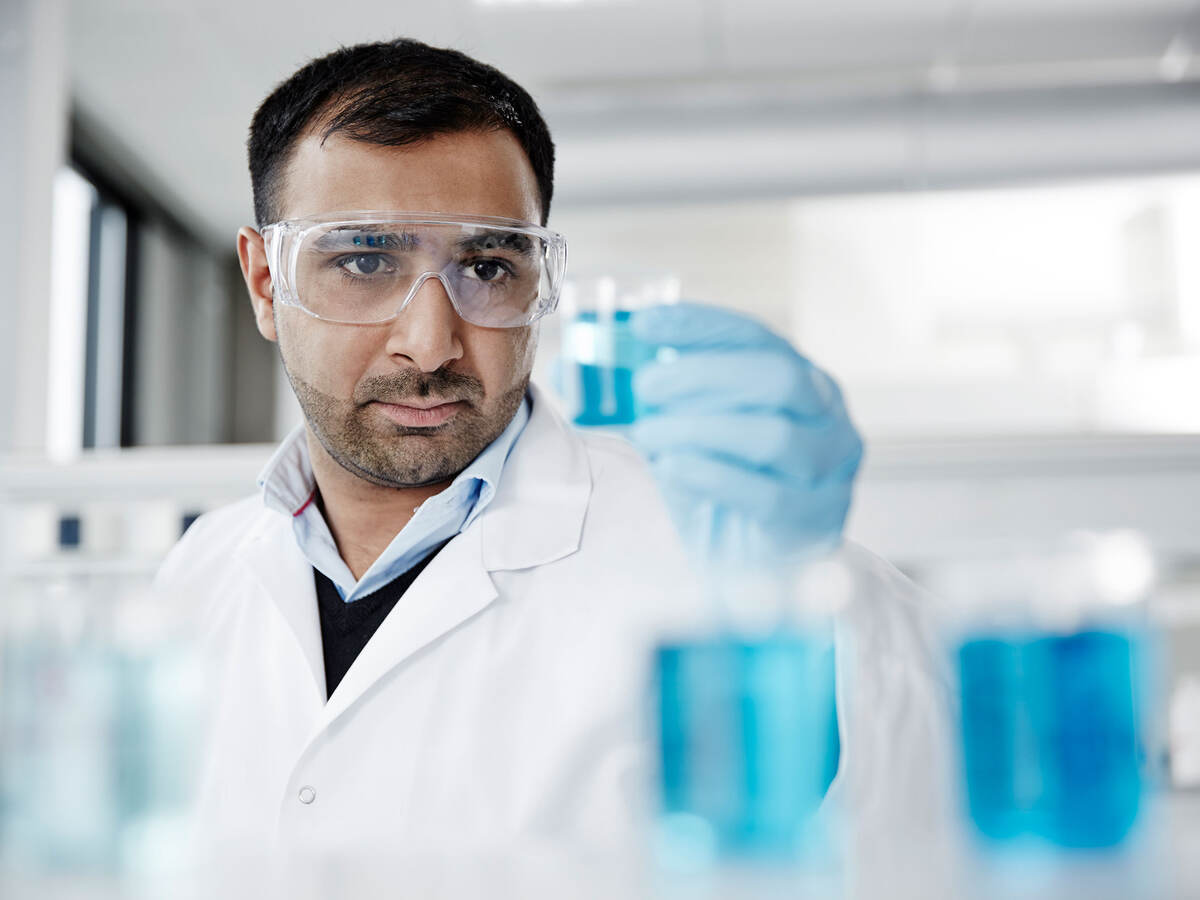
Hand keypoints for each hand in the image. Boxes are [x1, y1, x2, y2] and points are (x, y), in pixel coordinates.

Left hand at [627, 302, 862, 561]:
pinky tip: (672, 467)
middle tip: (647, 384)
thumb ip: (659, 397)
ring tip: (649, 434)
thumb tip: (602, 366)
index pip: (756, 337)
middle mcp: (828, 417)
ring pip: (776, 436)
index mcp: (800, 381)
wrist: (747, 566)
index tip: (645, 324)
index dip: (700, 326)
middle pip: (778, 377)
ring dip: (699, 429)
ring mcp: (831, 470)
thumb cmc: (719, 489)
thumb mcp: (688, 430)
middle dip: (703, 374)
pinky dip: (711, 475)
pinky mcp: (816, 520)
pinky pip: (767, 494)